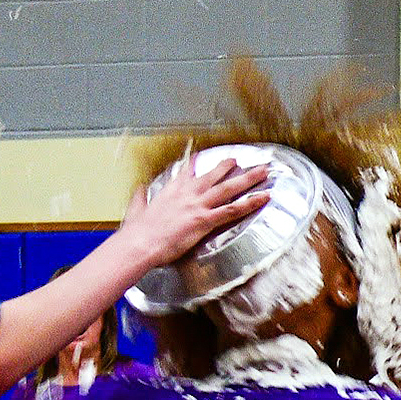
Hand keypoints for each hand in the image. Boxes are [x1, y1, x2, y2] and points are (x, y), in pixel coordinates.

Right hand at [113, 153, 271, 268]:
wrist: (139, 243)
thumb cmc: (137, 231)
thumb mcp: (136, 209)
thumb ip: (140, 197)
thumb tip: (139, 189)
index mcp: (172, 190)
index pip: (186, 171)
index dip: (195, 162)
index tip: (201, 155)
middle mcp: (188, 193)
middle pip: (214, 175)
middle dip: (229, 166)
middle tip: (240, 159)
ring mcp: (198, 205)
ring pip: (229, 187)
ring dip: (248, 178)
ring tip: (263, 171)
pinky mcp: (204, 219)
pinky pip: (233, 209)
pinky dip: (250, 202)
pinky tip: (264, 198)